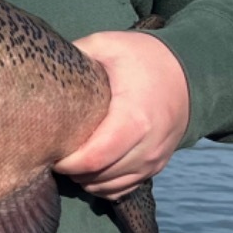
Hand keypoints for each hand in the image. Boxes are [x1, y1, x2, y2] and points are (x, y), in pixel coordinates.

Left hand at [54, 31, 189, 199]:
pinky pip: (126, 187)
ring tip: (68, 161)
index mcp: (133, 117)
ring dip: (86, 180)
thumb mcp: (108, 45)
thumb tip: (41, 64)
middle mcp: (147, 144)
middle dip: (72, 171)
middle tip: (53, 155)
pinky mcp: (157, 164)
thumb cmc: (143, 57)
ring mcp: (154, 158)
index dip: (66, 163)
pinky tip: (89, 171)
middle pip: (100, 176)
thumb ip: (76, 54)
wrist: (191, 72)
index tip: (49, 151)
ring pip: (112, 186)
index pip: (94, 158)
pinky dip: (104, 185)